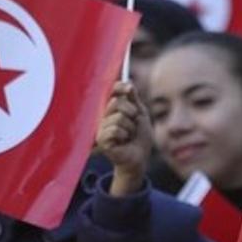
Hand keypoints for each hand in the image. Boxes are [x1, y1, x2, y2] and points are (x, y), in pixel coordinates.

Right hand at [96, 81, 150, 196]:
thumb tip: (129, 83)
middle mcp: (104, 115)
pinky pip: (114, 130)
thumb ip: (134, 100)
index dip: (119, 87)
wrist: (140, 157)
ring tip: (129, 135)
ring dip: (130, 128)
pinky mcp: (101, 139)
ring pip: (118, 118)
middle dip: (131, 113)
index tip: (129, 89)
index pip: (112, 91)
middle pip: (116, 103)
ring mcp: (101, 127)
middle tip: (134, 123)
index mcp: (113, 108)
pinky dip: (124, 135)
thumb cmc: (140, 137)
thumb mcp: (141, 115)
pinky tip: (123, 142)